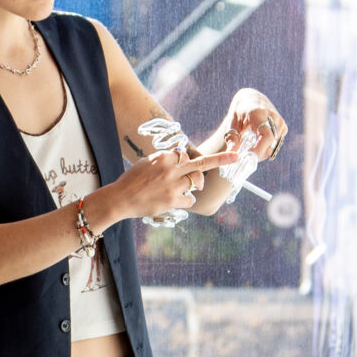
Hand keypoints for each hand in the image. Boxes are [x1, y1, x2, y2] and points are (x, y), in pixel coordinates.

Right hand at [99, 147, 245, 225]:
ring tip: (185, 187)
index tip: (189, 160)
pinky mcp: (173, 201)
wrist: (120, 198)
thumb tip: (180, 157)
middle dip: (221, 159)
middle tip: (236, 157)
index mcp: (164, 157)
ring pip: (197, 183)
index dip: (185, 159)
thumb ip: (165, 159)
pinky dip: (185, 201)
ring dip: (195, 185)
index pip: (185, 154)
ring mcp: (173, 186)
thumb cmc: (132, 180)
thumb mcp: (147, 162)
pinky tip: (174, 201)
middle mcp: (171, 169)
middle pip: (202, 163)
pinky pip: (190, 200)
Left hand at [215, 89, 286, 161]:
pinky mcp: (283, 127)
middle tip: (245, 156)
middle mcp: (273, 117)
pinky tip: (258, 142)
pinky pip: (275, 144)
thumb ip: (232, 137)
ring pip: (273, 146)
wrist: (252, 100)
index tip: (248, 157)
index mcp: (259, 113)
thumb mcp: (232, 121)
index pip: (266, 135)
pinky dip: (266, 148)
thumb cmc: (240, 112)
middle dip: (258, 153)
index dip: (259, 149)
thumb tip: (232, 153)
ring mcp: (280, 122)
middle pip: (270, 143)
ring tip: (250, 147)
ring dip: (261, 151)